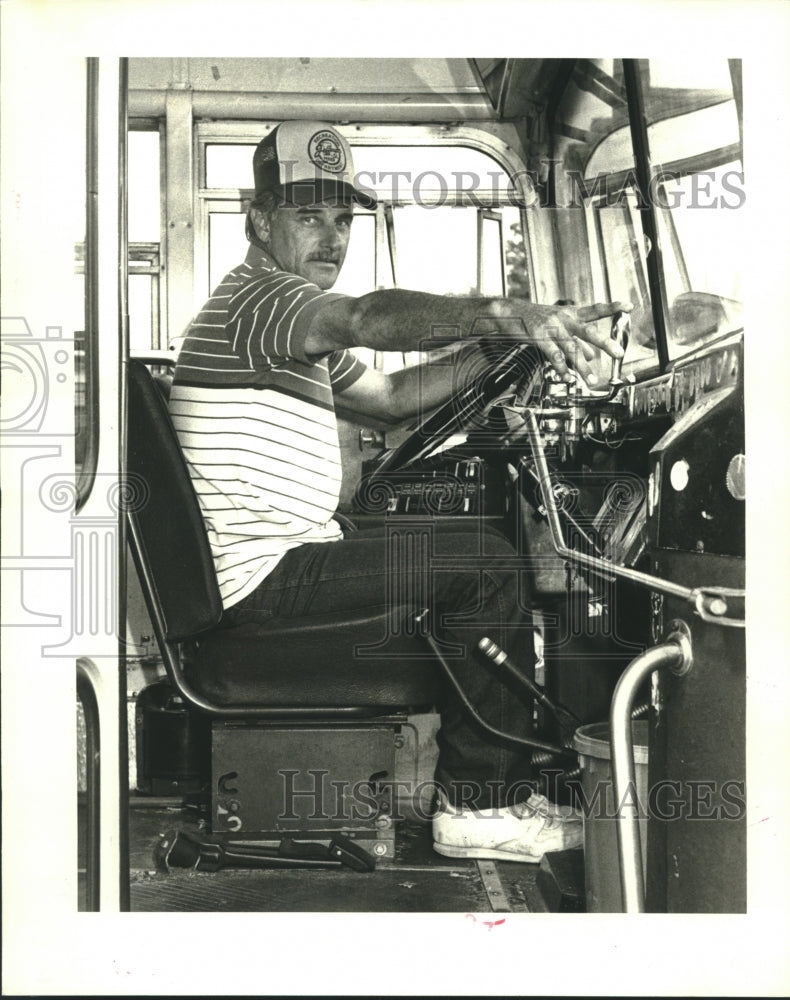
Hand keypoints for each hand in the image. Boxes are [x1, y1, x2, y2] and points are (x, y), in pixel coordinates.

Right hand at [504, 299, 633, 385]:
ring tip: (592, 380)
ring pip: (571, 349)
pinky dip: (561, 368)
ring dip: (582, 366)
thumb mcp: (559, 325)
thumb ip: (576, 340)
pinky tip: (568, 377)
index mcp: (571, 313)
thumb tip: (593, 355)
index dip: (612, 307)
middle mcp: (564, 319)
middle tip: (619, 353)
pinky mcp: (538, 337)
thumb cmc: (536, 319)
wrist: (509, 311)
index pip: (595, 309)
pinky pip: (553, 355)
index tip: (629, 306)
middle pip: (588, 331)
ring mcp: (551, 328)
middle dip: (604, 343)